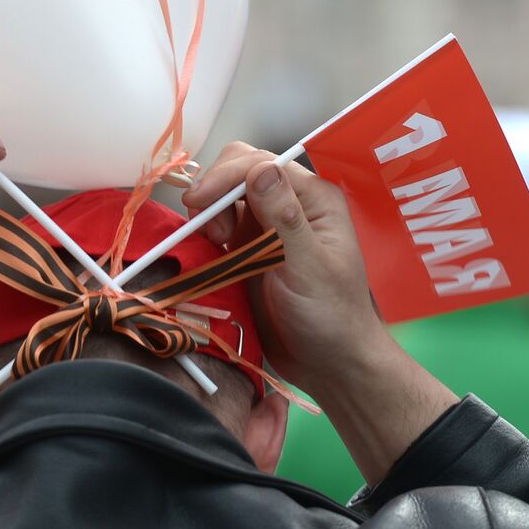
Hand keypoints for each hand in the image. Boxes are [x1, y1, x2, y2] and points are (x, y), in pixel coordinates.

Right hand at [182, 142, 385, 391]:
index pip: (261, 164)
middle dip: (215, 193)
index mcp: (314, 199)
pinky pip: (219, 228)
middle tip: (210, 231)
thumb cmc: (330, 317)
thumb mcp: (308, 267)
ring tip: (215, 246)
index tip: (198, 203)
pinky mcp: (249, 251)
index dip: (225, 177)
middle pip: (239, 173)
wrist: (328, 363)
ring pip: (225, 199)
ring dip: (210, 215)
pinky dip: (207, 235)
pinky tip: (212, 254)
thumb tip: (260, 168)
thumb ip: (284, 218)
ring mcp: (267, 228)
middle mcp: (290, 205)